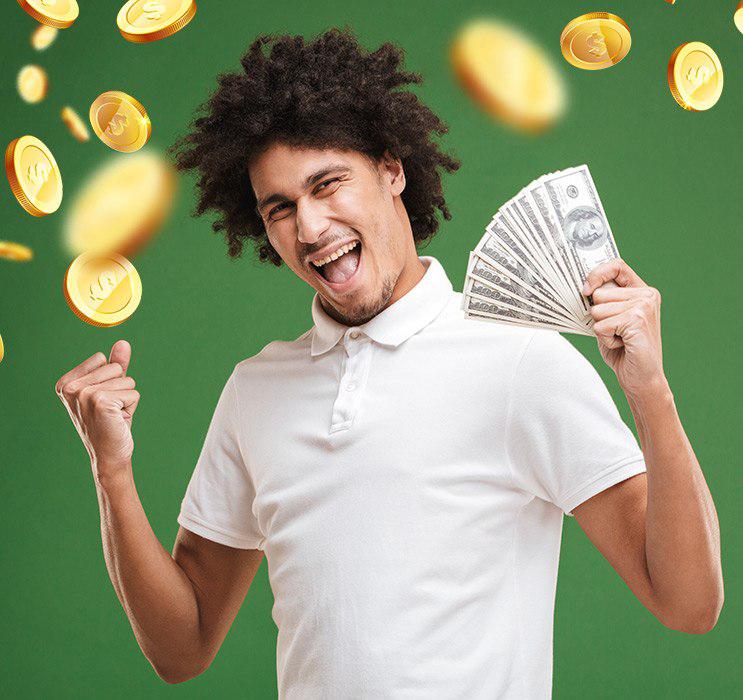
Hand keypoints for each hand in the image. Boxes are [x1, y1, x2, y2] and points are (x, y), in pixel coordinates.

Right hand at [55, 340, 139, 482]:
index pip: (102, 359)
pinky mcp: (102, 402)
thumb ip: (115, 365)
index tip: (101, 400)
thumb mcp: (109, 389)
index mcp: (66, 383)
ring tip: (114, 415)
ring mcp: (85, 395)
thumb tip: (123, 342)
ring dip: (126, 398)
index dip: (110, 379)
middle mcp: (72, 388)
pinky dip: (131, 406)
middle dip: (120, 388)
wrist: (109, 454)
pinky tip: (118, 419)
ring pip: (126, 380)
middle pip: (115, 368)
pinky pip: (133, 393)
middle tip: (109, 410)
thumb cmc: (109, 421)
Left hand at [583, 259, 667, 399]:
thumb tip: (584, 287)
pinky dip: (605, 339)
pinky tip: (621, 345)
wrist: (642, 378)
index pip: (616, 266)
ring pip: (597, 310)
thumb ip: (603, 302)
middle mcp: (647, 295)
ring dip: (602, 329)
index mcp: (642, 291)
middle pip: (599, 293)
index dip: (597, 274)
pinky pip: (601, 325)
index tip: (586, 290)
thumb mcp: (611, 320)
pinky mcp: (637, 320)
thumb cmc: (624, 350)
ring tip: (620, 339)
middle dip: (598, 316)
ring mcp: (644, 306)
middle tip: (616, 331)